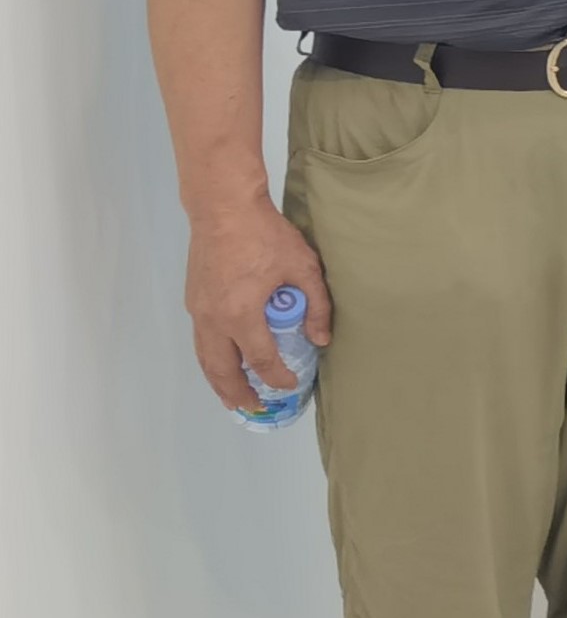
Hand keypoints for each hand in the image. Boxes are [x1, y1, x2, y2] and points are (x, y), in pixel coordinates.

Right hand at [185, 194, 329, 414]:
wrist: (223, 210)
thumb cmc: (266, 235)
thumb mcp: (303, 267)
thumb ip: (316, 305)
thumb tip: (322, 339)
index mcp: (241, 314)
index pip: (260, 359)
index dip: (276, 376)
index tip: (291, 383)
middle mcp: (214, 319)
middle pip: (223, 369)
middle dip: (238, 392)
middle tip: (254, 408)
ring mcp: (199, 311)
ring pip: (206, 358)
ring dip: (219, 382)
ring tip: (234, 398)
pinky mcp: (194, 301)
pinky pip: (200, 342)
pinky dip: (210, 361)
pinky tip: (222, 364)